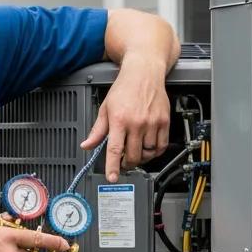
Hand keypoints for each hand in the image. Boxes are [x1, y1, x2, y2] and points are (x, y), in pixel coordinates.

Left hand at [81, 52, 170, 181]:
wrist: (144, 73)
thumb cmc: (124, 89)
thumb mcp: (105, 108)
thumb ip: (97, 130)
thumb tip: (87, 145)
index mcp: (119, 119)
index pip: (114, 149)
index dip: (113, 166)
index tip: (112, 177)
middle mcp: (136, 122)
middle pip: (132, 155)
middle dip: (126, 164)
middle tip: (122, 163)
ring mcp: (152, 123)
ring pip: (147, 153)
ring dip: (140, 158)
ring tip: (135, 153)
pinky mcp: (164, 122)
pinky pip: (161, 146)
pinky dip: (154, 152)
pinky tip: (148, 148)